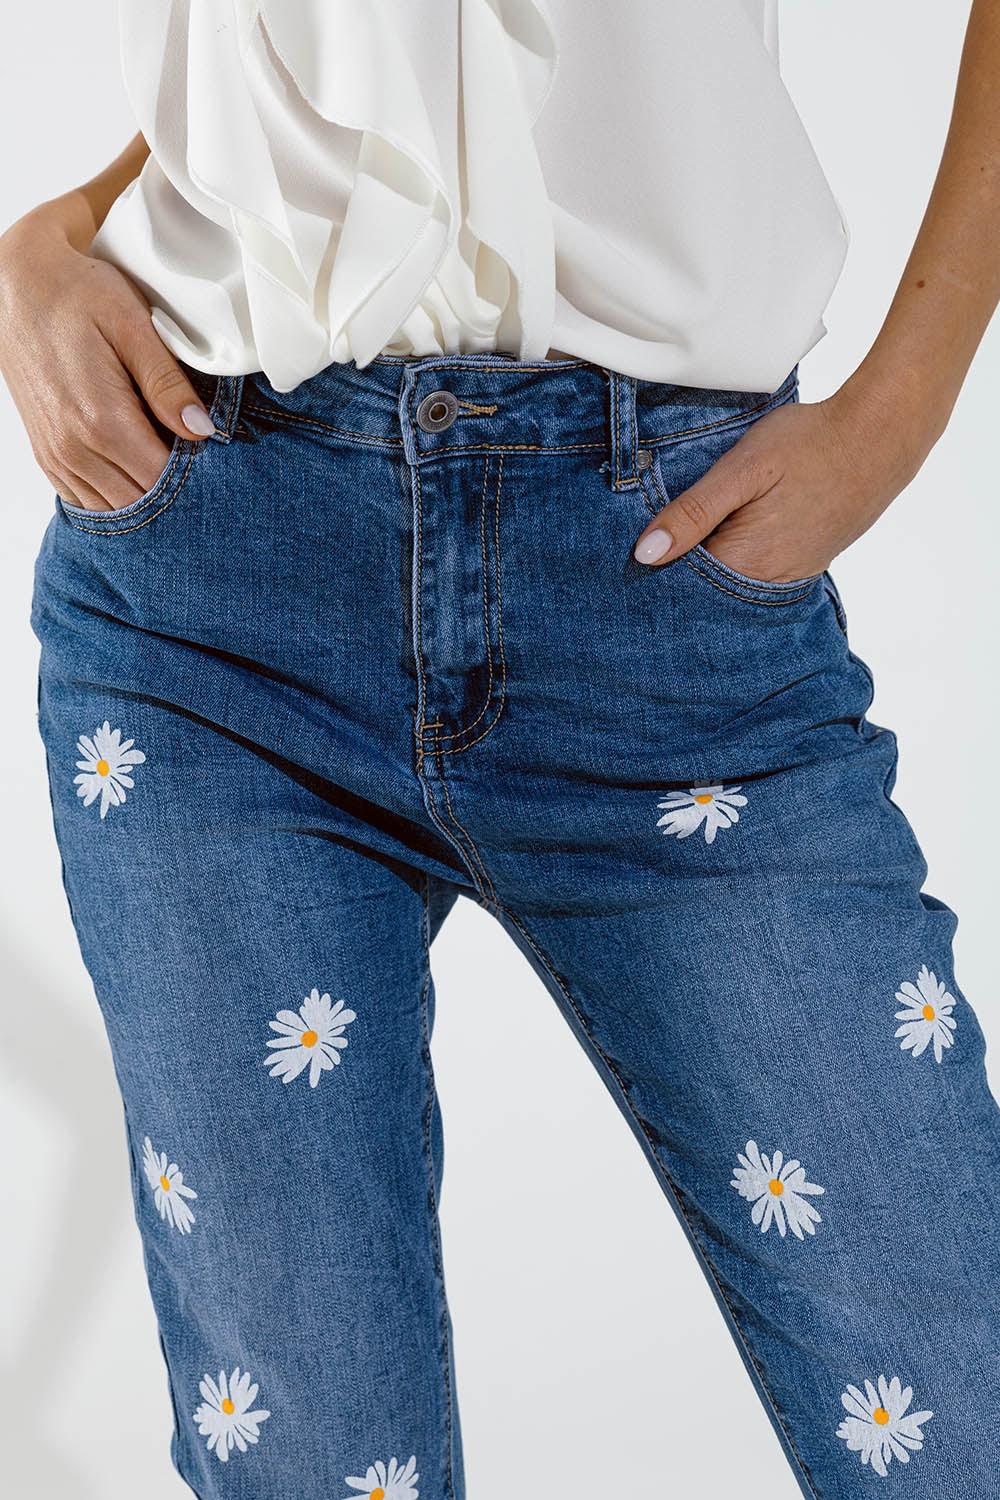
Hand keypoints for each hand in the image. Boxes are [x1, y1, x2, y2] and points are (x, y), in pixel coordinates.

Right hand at [0, 206, 216, 512]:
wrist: (17, 286)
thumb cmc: (77, 296)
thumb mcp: (133, 326)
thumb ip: (168, 384)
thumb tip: (202, 430)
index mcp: (103, 421)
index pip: (164, 481)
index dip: (199, 478)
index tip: (220, 462)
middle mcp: (75, 449)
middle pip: (142, 504)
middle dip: (176, 493)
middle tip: (203, 467)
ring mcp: (57, 457)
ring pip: (115, 510)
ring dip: (147, 498)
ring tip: (170, 465)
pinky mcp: (47, 457)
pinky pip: (88, 501)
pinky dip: (117, 496)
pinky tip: (138, 472)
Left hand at [632, 388, 931, 580]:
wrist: (881, 435)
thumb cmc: (810, 444)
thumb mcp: (741, 469)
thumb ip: (692, 513)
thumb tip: (645, 554)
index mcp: (744, 564)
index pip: (678, 583)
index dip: (654, 563)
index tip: (634, 544)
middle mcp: (766, 582)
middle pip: (704, 587)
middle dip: (679, 564)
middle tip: (662, 529)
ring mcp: (790, 575)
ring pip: (730, 578)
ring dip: (709, 557)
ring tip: (699, 524)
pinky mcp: (805, 562)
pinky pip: (757, 569)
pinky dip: (738, 554)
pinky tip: (734, 527)